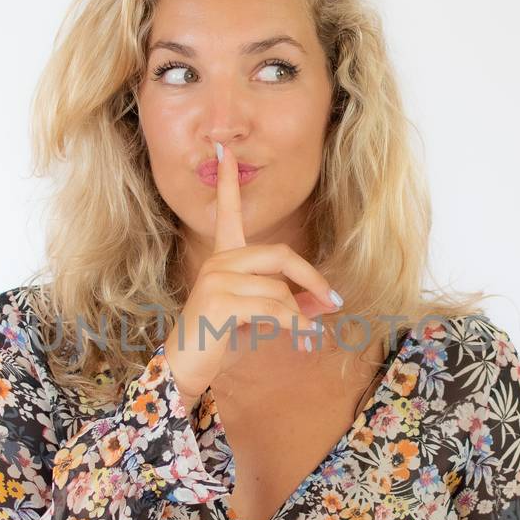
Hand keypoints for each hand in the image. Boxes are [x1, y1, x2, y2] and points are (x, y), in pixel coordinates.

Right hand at [163, 141, 342, 399]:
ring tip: (307, 334)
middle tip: (333, 301)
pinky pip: (274, 308)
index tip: (223, 152)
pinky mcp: (220, 300)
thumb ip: (286, 303)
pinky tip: (303, 338)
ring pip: (280, 289)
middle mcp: (218, 262)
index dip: (226, 182)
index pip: (226, 214)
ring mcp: (216, 278)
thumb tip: (324, 302)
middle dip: (311, 278)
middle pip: (280, 254)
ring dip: (301, 316)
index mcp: (223, 258)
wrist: (186, 368)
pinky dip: (296, 325)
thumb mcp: (258, 317)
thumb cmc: (220, 341)